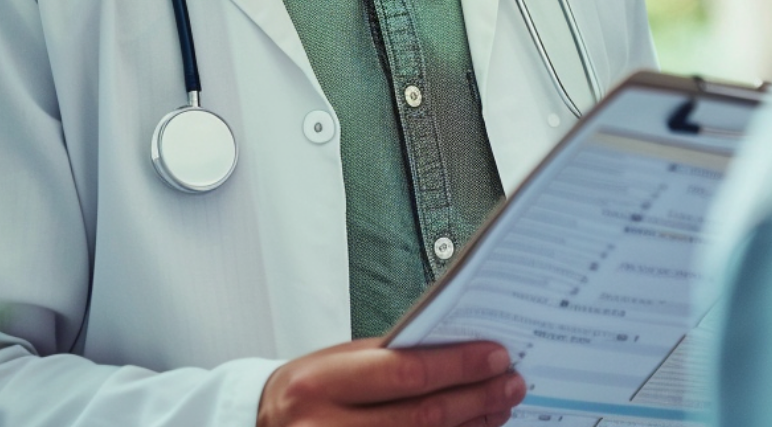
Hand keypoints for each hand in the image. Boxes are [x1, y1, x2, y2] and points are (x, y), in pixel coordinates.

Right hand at [256, 338, 525, 426]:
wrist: (261, 425)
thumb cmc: (306, 390)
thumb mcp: (335, 363)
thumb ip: (389, 359)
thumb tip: (457, 351)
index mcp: (320, 383)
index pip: (404, 373)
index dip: (457, 367)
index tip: (496, 357)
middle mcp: (325, 426)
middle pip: (420, 418)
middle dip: (474, 399)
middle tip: (510, 384)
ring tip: (499, 409)